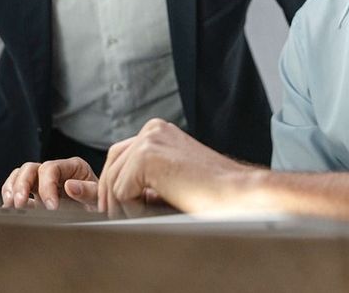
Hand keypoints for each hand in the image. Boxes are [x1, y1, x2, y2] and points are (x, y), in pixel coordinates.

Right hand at [0, 157, 98, 210]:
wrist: (99, 217)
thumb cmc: (101, 205)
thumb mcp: (101, 198)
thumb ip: (88, 191)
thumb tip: (69, 186)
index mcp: (73, 167)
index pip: (51, 168)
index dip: (47, 186)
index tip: (51, 208)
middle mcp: (56, 171)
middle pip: (31, 168)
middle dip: (23, 186)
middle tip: (20, 204)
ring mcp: (43, 182)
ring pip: (20, 175)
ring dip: (12, 189)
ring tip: (11, 206)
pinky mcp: (35, 195)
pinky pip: (16, 189)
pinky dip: (10, 195)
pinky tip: (9, 208)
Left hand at [97, 118, 253, 218]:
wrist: (238, 195)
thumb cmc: (212, 193)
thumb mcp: (172, 178)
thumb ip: (145, 178)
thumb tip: (112, 197)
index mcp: (158, 131)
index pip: (120, 155)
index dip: (115, 184)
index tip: (116, 208)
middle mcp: (152, 129)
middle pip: (112, 163)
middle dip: (110, 194)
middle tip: (114, 218)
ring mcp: (148, 140)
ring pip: (113, 180)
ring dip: (121, 206)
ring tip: (139, 219)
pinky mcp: (146, 157)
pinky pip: (120, 192)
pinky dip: (131, 209)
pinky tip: (152, 213)